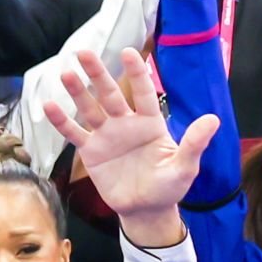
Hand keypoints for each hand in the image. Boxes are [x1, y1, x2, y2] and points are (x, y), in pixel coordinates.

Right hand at [37, 49, 220, 238]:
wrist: (146, 210)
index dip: (136, 73)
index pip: (142, 93)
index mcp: (150, 123)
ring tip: (65, 74)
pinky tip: (48, 106)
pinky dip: (62, 122)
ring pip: (90, 109)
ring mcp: (107, 136)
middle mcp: (126, 123)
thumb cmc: (169, 187)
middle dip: (98, 74)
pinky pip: (75, 134)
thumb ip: (194, 143)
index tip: (129, 52)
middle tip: (84, 53)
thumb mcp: (185, 167)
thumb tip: (213, 120)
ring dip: (78, 92)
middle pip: (110, 94)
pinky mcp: (91, 152)